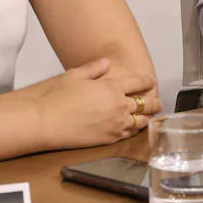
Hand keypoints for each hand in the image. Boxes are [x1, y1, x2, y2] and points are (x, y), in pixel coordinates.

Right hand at [27, 58, 160, 148]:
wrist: (43, 121)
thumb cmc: (55, 97)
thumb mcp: (75, 74)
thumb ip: (95, 68)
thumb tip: (106, 62)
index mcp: (111, 87)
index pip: (138, 83)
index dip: (147, 81)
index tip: (151, 81)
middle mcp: (118, 106)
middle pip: (145, 104)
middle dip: (153, 102)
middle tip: (158, 102)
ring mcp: (114, 124)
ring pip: (139, 121)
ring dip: (146, 118)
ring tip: (151, 117)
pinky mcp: (107, 139)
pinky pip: (128, 135)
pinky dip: (134, 130)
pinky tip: (134, 129)